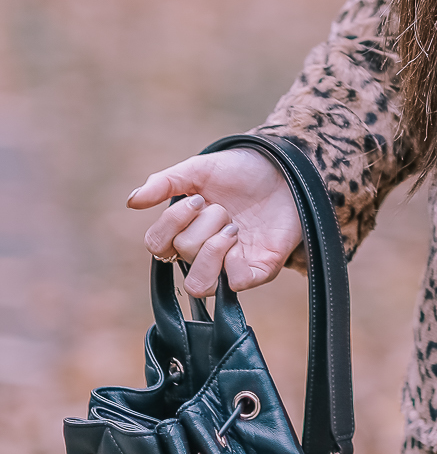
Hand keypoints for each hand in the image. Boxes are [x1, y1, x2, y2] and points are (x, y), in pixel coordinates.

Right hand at [128, 150, 303, 298]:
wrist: (287, 168)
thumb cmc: (242, 171)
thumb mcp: (201, 169)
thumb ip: (166, 182)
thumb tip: (132, 202)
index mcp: (187, 229)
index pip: (157, 245)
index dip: (170, 225)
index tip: (196, 200)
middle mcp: (204, 251)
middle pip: (182, 255)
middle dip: (202, 225)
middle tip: (224, 207)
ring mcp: (230, 264)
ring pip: (200, 285)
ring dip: (211, 251)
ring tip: (231, 228)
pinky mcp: (257, 270)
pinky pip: (234, 284)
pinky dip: (233, 264)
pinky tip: (241, 240)